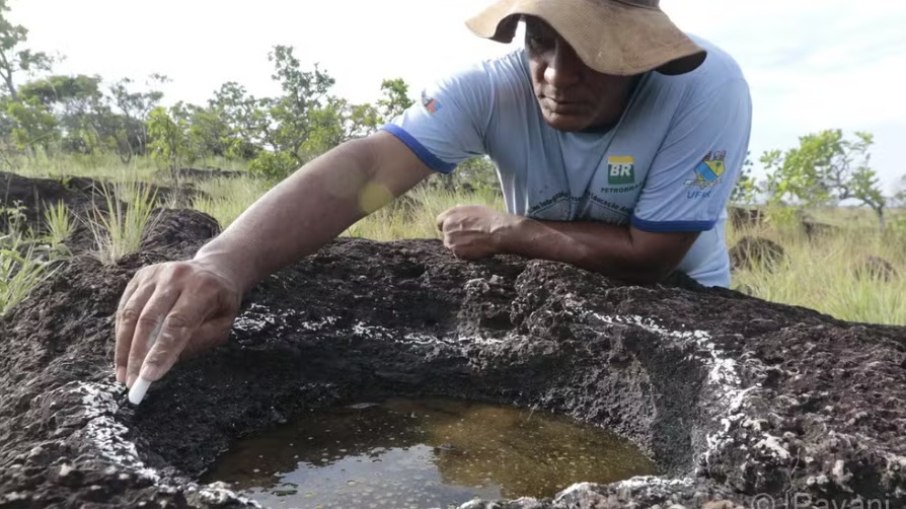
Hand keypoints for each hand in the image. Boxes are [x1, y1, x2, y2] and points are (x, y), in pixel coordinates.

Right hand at [115, 260, 241, 387]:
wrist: (213, 270)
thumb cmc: (219, 303)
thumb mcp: (224, 323)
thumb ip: (201, 340)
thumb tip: (168, 360)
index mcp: (202, 288)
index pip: (177, 324)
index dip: (160, 352)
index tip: (148, 378)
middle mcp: (176, 276)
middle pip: (149, 319)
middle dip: (137, 355)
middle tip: (132, 383)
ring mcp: (155, 274)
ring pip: (130, 313)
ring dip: (123, 348)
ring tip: (123, 375)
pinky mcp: (140, 276)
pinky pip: (125, 307)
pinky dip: (120, 334)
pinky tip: (122, 355)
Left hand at [435, 205, 519, 259]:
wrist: (497, 232)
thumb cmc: (489, 219)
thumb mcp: (474, 208)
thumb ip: (461, 211)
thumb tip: (456, 209)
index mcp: (450, 215)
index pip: (440, 222)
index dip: (448, 226)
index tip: (454, 229)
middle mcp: (447, 228)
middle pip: (446, 235)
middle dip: (455, 237)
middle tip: (469, 237)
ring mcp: (451, 242)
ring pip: (452, 246)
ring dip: (460, 246)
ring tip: (474, 243)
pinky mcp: (457, 253)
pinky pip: (459, 255)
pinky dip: (465, 254)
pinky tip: (476, 249)